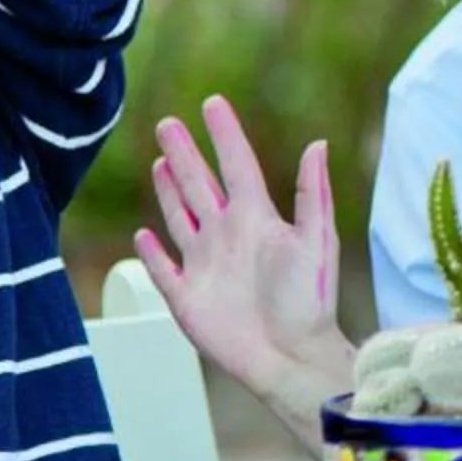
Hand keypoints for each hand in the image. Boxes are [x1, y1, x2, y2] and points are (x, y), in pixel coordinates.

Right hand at [133, 97, 346, 411]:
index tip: (212, 103)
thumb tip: (318, 144)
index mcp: (258, 220)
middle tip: (168, 123)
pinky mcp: (186, 297)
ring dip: (169, 191)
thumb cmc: (309, 302)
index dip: (224, 135)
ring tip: (160, 163)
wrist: (290, 357)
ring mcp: (205, 265)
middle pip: (199, 185)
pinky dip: (150, 252)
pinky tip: (143, 234)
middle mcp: (228, 237)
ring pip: (180, 218)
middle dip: (184, 154)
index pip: (236, 166)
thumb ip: (312, 194)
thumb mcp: (316, 241)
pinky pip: (162, 269)